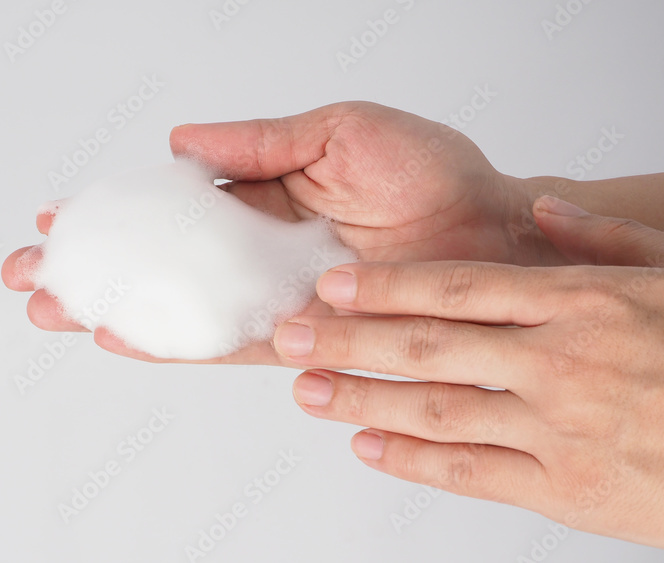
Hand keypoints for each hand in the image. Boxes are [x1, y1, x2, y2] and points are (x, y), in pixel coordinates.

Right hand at [4, 102, 541, 362]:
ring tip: (54, 311)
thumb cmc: (431, 171)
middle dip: (93, 268)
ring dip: (114, 310)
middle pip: (157, 263)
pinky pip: (227, 342)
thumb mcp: (337, 131)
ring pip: (177, 307)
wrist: (492, 233)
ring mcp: (271, 294)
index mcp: (258, 195)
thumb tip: (180, 143)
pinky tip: (125, 340)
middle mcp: (255, 249)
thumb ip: (259, 143)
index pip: (167, 207)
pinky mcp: (299, 334)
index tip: (56, 215)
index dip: (113, 212)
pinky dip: (175, 343)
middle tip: (28, 276)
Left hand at [281, 197, 663, 546]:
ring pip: (436, 411)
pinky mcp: (568, 491)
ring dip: (361, 400)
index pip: (458, 287)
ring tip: (307, 391)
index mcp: (584, 304)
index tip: (329, 284)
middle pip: (427, 347)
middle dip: (345, 341)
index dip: (383, 286)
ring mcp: (560, 430)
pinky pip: (472, 474)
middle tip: (286, 337)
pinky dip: (413, 463)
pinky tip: (368, 449)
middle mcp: (560, 364)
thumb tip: (544, 208)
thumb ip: (606, 241)